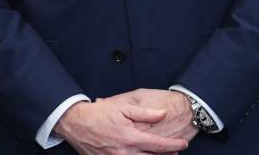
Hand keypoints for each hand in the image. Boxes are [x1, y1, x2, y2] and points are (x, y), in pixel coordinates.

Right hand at [55, 96, 188, 154]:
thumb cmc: (97, 114)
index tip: (183, 143)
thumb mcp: (122, 107)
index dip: (174, 145)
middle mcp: (125, 152)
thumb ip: (145, 112)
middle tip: (176, 151)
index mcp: (130, 137)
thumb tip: (163, 114)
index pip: (159, 145)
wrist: (75, 123)